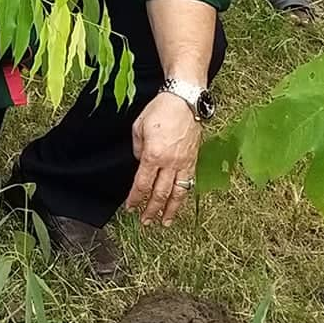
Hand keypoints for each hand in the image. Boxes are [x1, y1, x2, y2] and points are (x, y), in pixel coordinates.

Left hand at [125, 94, 200, 226]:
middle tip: (145, 222)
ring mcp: (183, 162)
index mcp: (152, 155)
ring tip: (165, 222)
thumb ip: (137, 149)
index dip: (135, 198)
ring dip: (170, 210)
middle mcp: (169, 163)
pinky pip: (189, 182)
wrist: (184, 100)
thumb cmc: (160, 110)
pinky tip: (179, 203)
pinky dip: (184, 195)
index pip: (142, 184)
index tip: (130, 208)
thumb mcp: (138, 127)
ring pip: (177, 192)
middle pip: (159, 193)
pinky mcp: (193, 159)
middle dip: (151, 210)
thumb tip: (141, 162)